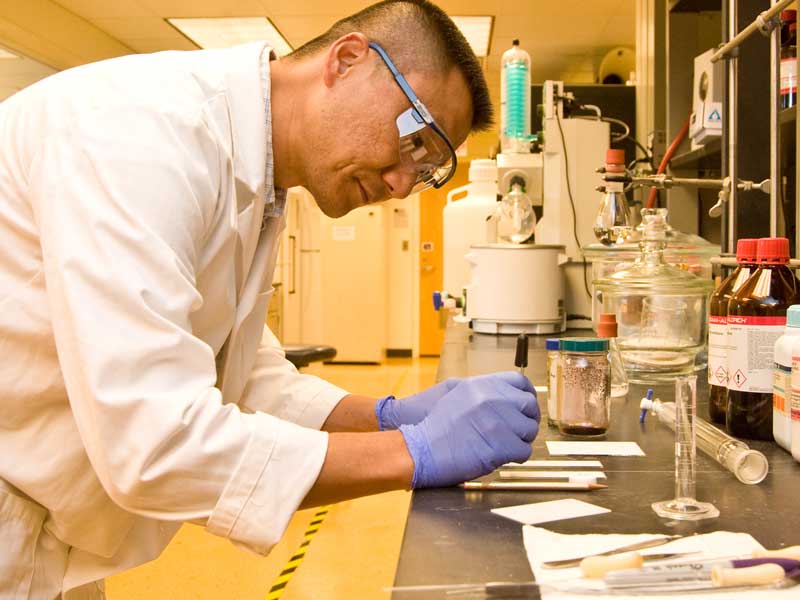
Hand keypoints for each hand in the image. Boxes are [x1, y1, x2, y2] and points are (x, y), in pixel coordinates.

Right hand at [398, 373, 538, 487]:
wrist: (421, 449)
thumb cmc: (435, 427)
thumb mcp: (456, 394)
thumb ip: (482, 391)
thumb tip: (505, 396)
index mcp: (482, 385)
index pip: (520, 382)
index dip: (527, 395)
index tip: (526, 407)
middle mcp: (492, 399)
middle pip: (529, 406)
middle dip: (526, 420)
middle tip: (517, 431)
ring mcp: (498, 422)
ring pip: (529, 430)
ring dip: (520, 440)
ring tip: (504, 445)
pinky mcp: (501, 446)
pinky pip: (524, 451)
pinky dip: (516, 457)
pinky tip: (503, 457)